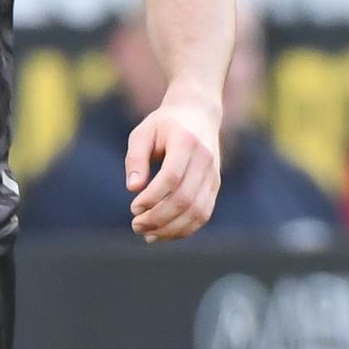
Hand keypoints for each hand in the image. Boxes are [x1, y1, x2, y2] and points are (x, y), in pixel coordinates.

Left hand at [126, 93, 222, 241]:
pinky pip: (204, 213)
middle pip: (185, 199)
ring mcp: (214, 175)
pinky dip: (185, 228)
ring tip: (147, 234)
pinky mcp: (215, 186)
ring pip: (198, 212)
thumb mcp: (142, 133)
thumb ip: (135, 159)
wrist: (198, 114)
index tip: (133, 208)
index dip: (152, 197)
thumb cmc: (163, 124)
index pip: (171, 177)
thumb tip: (133, 189)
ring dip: (172, 228)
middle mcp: (205, 161)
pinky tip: (163, 233)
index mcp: (186, 143)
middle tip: (136, 225)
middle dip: (159, 218)